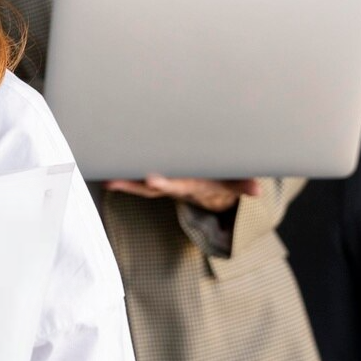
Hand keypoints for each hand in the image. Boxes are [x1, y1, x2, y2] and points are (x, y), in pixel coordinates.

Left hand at [105, 175, 260, 212]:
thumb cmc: (220, 181)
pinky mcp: (155, 180)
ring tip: (103, 177)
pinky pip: (136, 179)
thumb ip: (243, 185)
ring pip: (139, 185)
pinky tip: (104, 168)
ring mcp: (162, 185)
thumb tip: (258, 191)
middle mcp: (172, 187)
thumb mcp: (233, 183)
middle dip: (133, 184)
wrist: (210, 192)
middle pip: (150, 188)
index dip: (164, 182)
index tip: (152, 178)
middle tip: (114, 181)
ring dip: (121, 182)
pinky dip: (122, 176)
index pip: (176, 185)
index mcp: (190, 185)